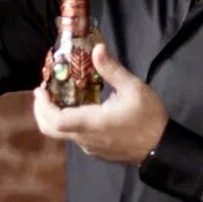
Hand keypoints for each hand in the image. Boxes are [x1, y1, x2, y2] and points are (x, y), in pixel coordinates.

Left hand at [32, 44, 167, 164]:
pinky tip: (77, 110)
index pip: (56, 120)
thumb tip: (97, 49)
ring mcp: (90, 148)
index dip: (43, 106)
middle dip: (41, 111)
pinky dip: (67, 123)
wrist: (162, 148)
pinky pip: (75, 138)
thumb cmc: (149, 117)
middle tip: (42, 93)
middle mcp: (86, 139)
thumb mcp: (134, 88)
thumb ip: (112, 70)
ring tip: (58, 97)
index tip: (40, 89)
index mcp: (92, 123)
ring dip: (53, 117)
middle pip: (51, 130)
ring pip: (62, 135)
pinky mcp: (97, 151)